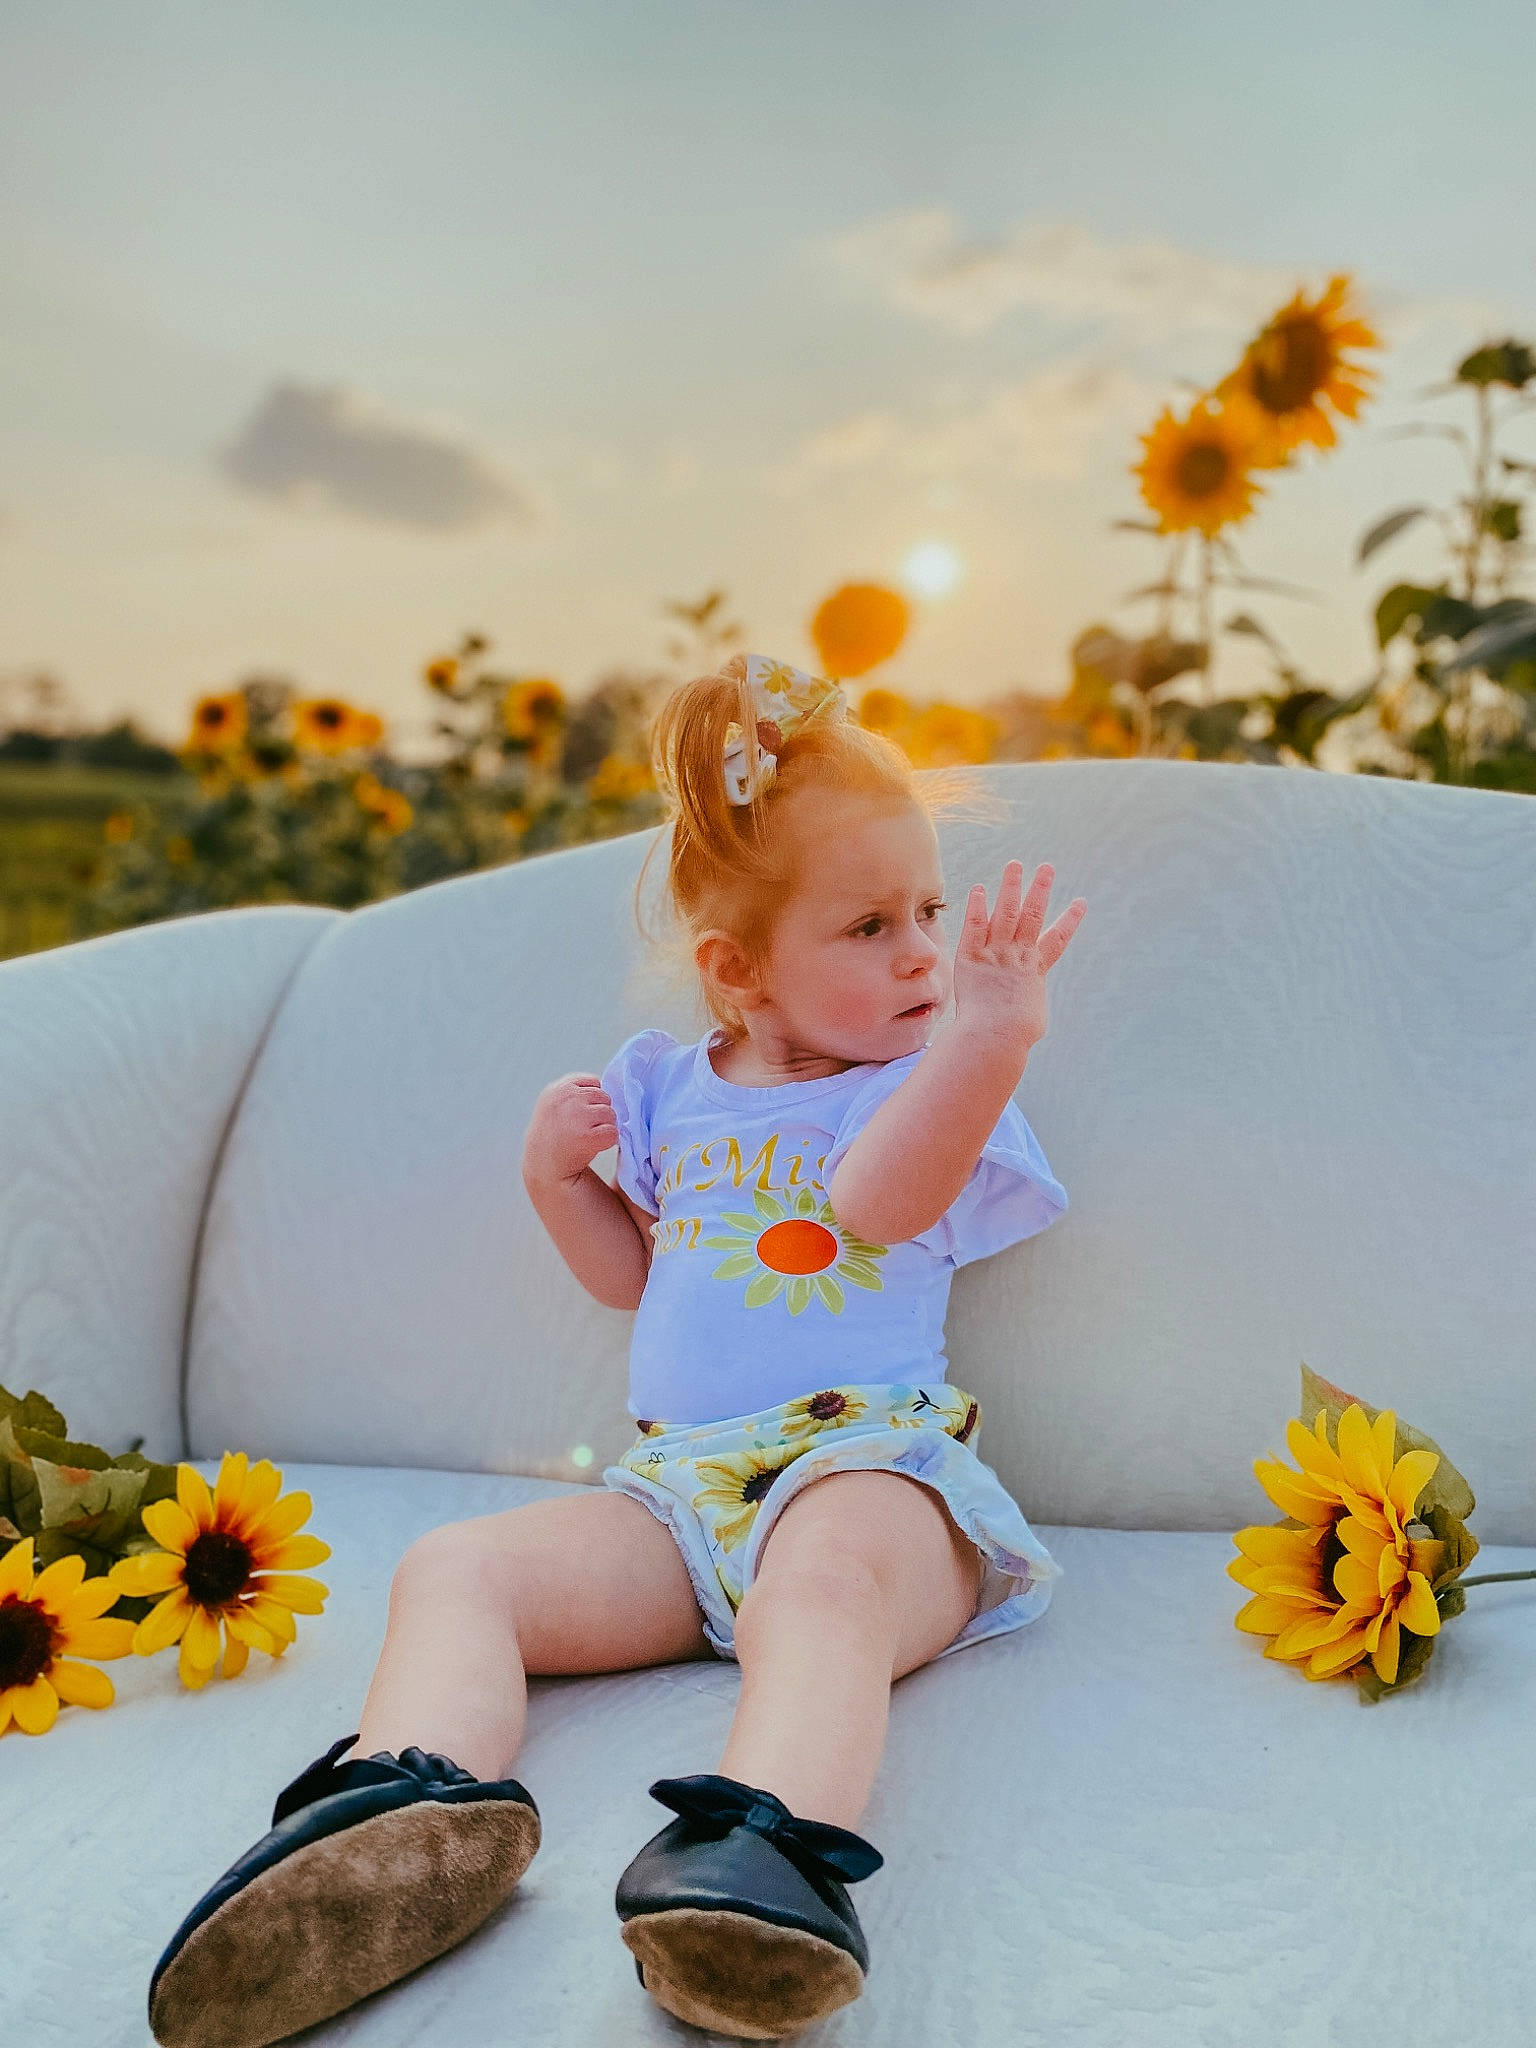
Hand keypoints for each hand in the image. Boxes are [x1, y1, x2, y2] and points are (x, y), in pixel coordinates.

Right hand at [522, 1073, 618, 1189]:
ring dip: (605, 1127)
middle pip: (605, 1097)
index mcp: (558, 1089)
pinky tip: (593, 1147)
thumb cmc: (554, 1135)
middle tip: (583, 1129)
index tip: (580, 1115)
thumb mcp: (554, 1103)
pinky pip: (613, 1133)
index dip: (593, 1100)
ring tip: (587, 1137)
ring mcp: (577, 1116)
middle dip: (600, 1113)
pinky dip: (608, 1142)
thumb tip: (605, 1086)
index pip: (594, 1082)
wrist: (543, 1167)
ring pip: (611, 1114)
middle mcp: (566, 1099)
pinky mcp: (587, 1137)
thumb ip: (575, 1090)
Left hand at [951, 861, 1085, 1052]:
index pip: (1057, 940)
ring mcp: (995, 954)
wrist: (996, 1035)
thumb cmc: (1015, 1035)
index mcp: (1035, 970)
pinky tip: (979, 889)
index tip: (1081, 902)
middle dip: (1040, 890)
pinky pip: (974, 928)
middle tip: (1047, 868)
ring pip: (1005, 914)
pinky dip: (977, 908)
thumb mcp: (1030, 1021)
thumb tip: (1026, 1015)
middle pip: (1032, 916)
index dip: (1070, 920)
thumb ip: (1029, 1007)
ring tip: (1015, 865)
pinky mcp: (971, 958)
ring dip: (1011, 888)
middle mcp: (1017, 956)